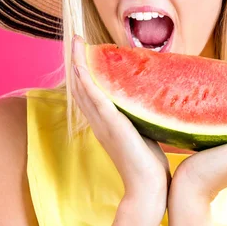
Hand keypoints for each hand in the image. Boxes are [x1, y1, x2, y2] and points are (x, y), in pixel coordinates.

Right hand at [71, 35, 170, 221]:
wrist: (148, 186)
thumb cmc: (148, 162)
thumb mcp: (141, 129)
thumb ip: (139, 113)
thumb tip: (149, 97)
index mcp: (104, 122)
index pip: (88, 92)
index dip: (83, 71)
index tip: (84, 51)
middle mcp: (98, 121)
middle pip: (80, 87)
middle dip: (77, 62)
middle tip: (76, 40)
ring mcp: (103, 123)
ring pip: (83, 89)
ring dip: (78, 64)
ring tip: (77, 44)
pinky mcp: (112, 126)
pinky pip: (94, 100)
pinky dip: (86, 82)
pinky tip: (82, 68)